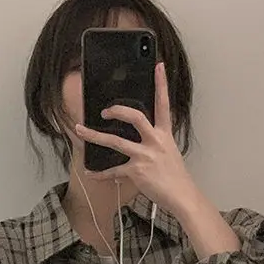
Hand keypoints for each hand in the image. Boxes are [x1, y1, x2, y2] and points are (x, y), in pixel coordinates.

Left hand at [75, 62, 198, 217]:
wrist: (182, 196)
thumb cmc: (176, 177)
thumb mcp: (170, 154)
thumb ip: (156, 144)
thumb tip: (140, 143)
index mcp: (165, 135)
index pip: (164, 104)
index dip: (161, 84)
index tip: (158, 66)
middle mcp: (155, 141)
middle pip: (134, 117)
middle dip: (117, 110)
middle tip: (104, 111)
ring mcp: (145, 156)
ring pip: (116, 141)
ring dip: (95, 135)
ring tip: (81, 131)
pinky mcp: (136, 172)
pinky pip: (113, 171)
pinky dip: (100, 174)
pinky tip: (91, 174)